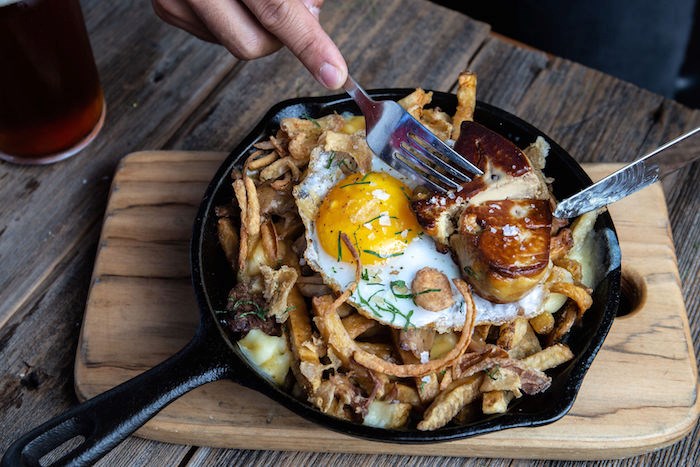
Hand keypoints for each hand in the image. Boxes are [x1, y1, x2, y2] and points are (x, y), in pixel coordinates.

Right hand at [152, 0, 347, 88]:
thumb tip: (311, 14)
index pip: (276, 10)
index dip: (309, 45)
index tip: (334, 73)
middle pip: (253, 44)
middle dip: (281, 35)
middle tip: (296, 8)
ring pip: (235, 43)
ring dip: (257, 25)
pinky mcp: (168, 8)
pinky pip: (214, 35)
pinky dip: (234, 20)